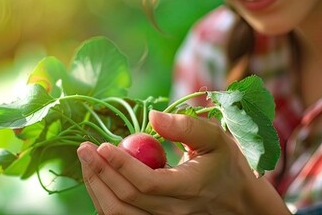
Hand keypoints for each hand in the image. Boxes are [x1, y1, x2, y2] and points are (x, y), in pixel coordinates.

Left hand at [77, 111, 287, 213]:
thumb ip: (186, 125)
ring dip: (96, 187)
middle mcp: (174, 212)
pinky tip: (98, 177)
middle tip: (84, 148)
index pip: (147, 183)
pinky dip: (104, 198)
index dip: (120, 165)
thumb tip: (153, 117)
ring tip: (86, 161)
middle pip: (126, 200)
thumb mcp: (216, 137)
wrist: (236, 199)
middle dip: (100, 172)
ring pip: (118, 214)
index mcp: (190, 188)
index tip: (102, 144)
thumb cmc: (225, 162)